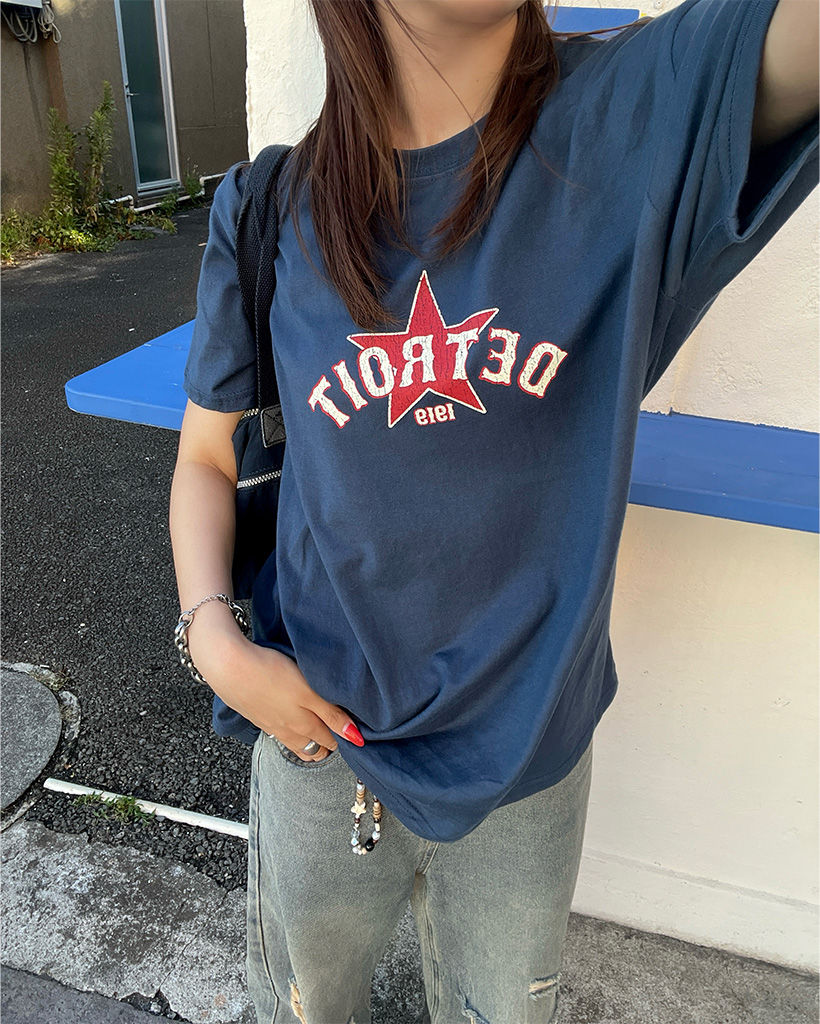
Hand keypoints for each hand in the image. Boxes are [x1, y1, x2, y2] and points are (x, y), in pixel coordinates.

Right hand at [188, 603, 363, 760]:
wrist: (229, 666)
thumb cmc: (271, 673)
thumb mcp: (309, 691)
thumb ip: (332, 714)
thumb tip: (355, 737)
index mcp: (305, 724)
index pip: (332, 740)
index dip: (346, 739)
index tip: (357, 735)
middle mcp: (289, 729)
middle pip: (316, 746)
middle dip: (330, 744)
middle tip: (343, 735)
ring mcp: (272, 725)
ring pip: (298, 744)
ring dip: (311, 743)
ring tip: (322, 736)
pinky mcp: (258, 716)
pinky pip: (282, 734)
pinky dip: (293, 736)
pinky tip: (294, 724)